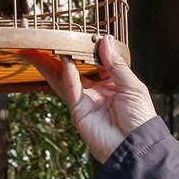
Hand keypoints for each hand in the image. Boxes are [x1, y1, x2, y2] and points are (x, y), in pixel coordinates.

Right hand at [30, 36, 158, 163]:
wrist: (136, 145)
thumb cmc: (140, 117)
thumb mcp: (132, 85)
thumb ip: (115, 64)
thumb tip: (104, 40)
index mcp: (112, 82)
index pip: (95, 60)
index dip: (85, 48)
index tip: (77, 33)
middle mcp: (96, 90)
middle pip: (74, 69)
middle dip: (59, 55)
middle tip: (47, 39)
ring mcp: (86, 100)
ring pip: (64, 78)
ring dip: (50, 64)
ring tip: (38, 49)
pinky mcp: (78, 111)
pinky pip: (71, 89)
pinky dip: (67, 75)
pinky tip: (63, 61)